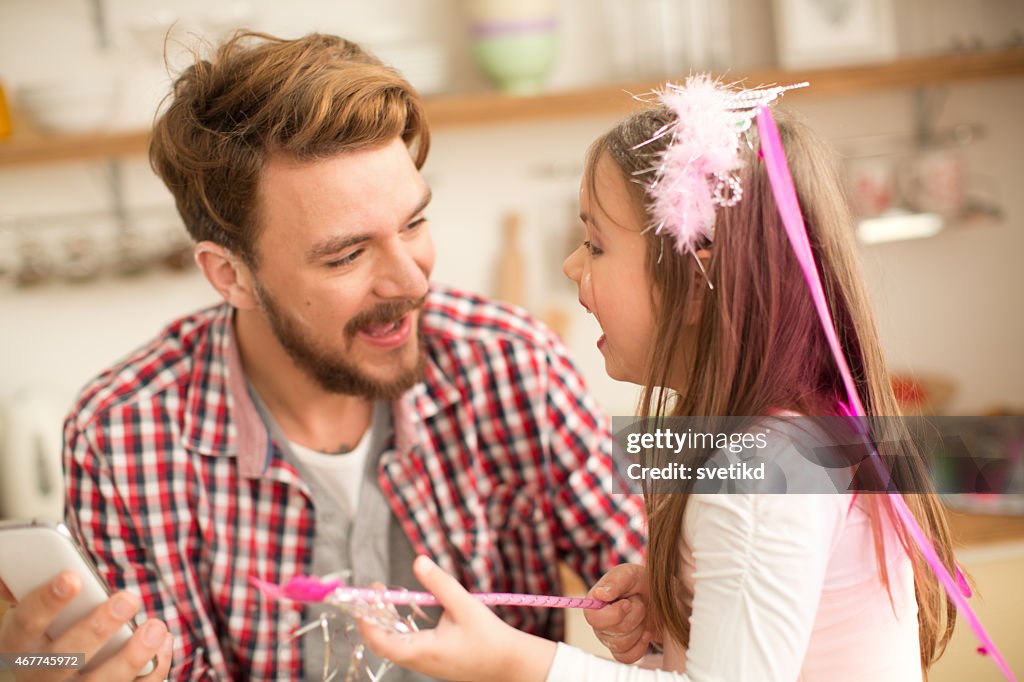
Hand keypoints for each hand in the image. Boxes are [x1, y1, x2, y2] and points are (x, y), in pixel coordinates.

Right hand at [0, 572, 172, 680]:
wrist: (51, 675)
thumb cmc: (49, 628)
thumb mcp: (34, 611)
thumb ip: (35, 586)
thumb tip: (39, 556)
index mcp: (20, 644)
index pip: (28, 621)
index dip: (49, 600)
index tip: (72, 577)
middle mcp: (42, 675)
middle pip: (66, 657)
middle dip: (98, 628)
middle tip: (128, 599)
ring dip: (132, 656)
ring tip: (156, 627)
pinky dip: (154, 669)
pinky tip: (164, 642)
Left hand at [357, 556, 555, 681]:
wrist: (511, 664)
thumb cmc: (490, 638)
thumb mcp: (464, 605)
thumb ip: (439, 583)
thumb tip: (419, 561)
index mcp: (423, 651)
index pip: (381, 641)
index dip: (367, 621)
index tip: (365, 599)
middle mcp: (421, 662)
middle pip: (385, 644)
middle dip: (376, 617)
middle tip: (378, 592)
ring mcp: (428, 666)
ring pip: (396, 647)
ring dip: (389, 624)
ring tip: (390, 600)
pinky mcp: (436, 664)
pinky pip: (409, 648)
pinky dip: (402, 631)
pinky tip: (412, 614)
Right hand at [584, 563, 658, 662]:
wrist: (658, 597)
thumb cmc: (641, 583)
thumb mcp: (630, 573)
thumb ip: (616, 580)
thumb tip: (601, 594)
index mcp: (595, 603)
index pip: (592, 617)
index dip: (613, 613)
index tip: (627, 602)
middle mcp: (599, 623)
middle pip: (613, 633)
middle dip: (634, 616)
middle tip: (639, 603)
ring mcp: (610, 639)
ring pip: (622, 645)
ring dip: (639, 628)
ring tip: (642, 615)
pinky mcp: (622, 651)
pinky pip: (628, 657)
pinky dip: (641, 645)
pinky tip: (646, 632)